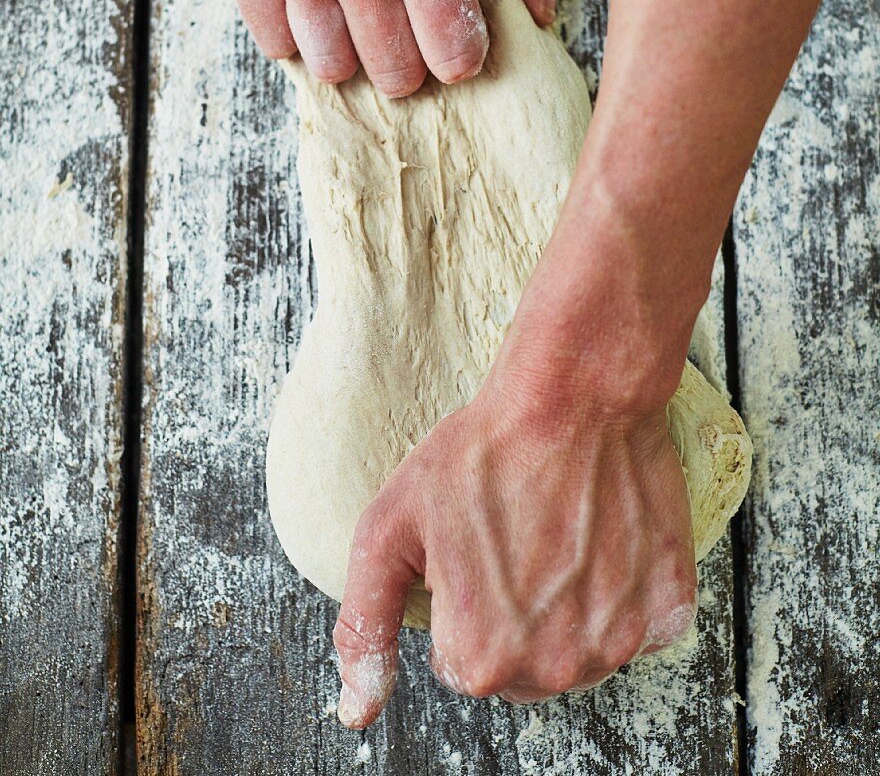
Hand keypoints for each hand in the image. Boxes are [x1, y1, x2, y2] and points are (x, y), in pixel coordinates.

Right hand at [224, 0, 570, 95]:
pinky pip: (274, 42)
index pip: (450, 51)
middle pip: (393, 74)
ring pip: (331, 68)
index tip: (454, 39)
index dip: (461, 56)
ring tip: (357, 18)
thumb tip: (540, 11)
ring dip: (351, 54)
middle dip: (410, 64)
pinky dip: (297, 36)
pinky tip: (316, 5)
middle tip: (406, 32)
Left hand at [331, 329, 697, 726]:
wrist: (573, 397)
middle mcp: (557, 666)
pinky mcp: (669, 606)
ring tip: (557, 535)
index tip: (474, 551)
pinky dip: (620, 591)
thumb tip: (356, 712)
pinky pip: (636, 624)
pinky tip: (601, 538)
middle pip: (520, 668)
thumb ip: (366, 626)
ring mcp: (622, 640)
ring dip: (566, 608)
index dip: (460, 604)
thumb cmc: (480, 453)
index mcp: (483, 659)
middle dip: (510, 616)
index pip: (460, 666)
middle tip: (514, 540)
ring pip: (578, 651)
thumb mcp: (389, 529)